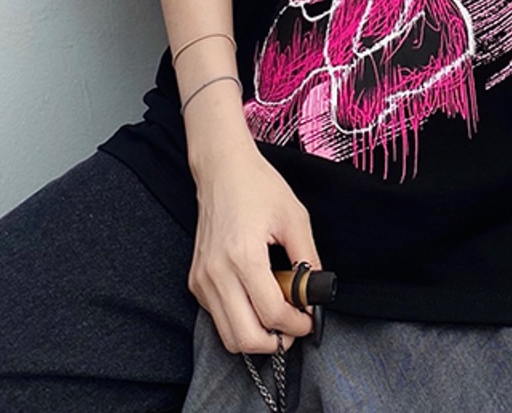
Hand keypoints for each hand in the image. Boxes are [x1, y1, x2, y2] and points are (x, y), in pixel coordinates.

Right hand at [188, 138, 320, 354]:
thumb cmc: (258, 187)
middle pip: (245, 338)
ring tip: (278, 315)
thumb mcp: (295, 218)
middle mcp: (216, 273)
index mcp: (243, 256)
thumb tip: (315, 292)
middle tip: (294, 326)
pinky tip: (257, 298)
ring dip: (256, 336)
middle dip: (276, 341)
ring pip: (228, 335)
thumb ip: (307, 258)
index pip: (271, 314)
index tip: (309, 319)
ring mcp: (202, 280)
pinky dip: (240, 320)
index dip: (296, 324)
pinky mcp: (196, 281)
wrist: (222, 169)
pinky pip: (218, 317)